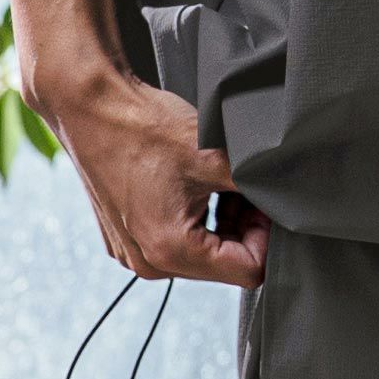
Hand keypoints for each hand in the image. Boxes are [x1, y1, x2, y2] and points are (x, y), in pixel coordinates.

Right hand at [28, 62, 270, 287]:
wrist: (91, 107)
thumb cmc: (146, 127)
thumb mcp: (214, 154)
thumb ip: (255, 184)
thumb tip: (287, 197)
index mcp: (171, 250)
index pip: (248, 271)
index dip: (268, 234)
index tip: (266, 199)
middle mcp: (149, 263)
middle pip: (224, 263)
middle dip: (244, 227)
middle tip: (243, 184)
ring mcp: (133, 252)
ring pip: (201, 251)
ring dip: (220, 220)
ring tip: (218, 179)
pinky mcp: (124, 237)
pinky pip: (175, 239)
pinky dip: (193, 216)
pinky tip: (191, 182)